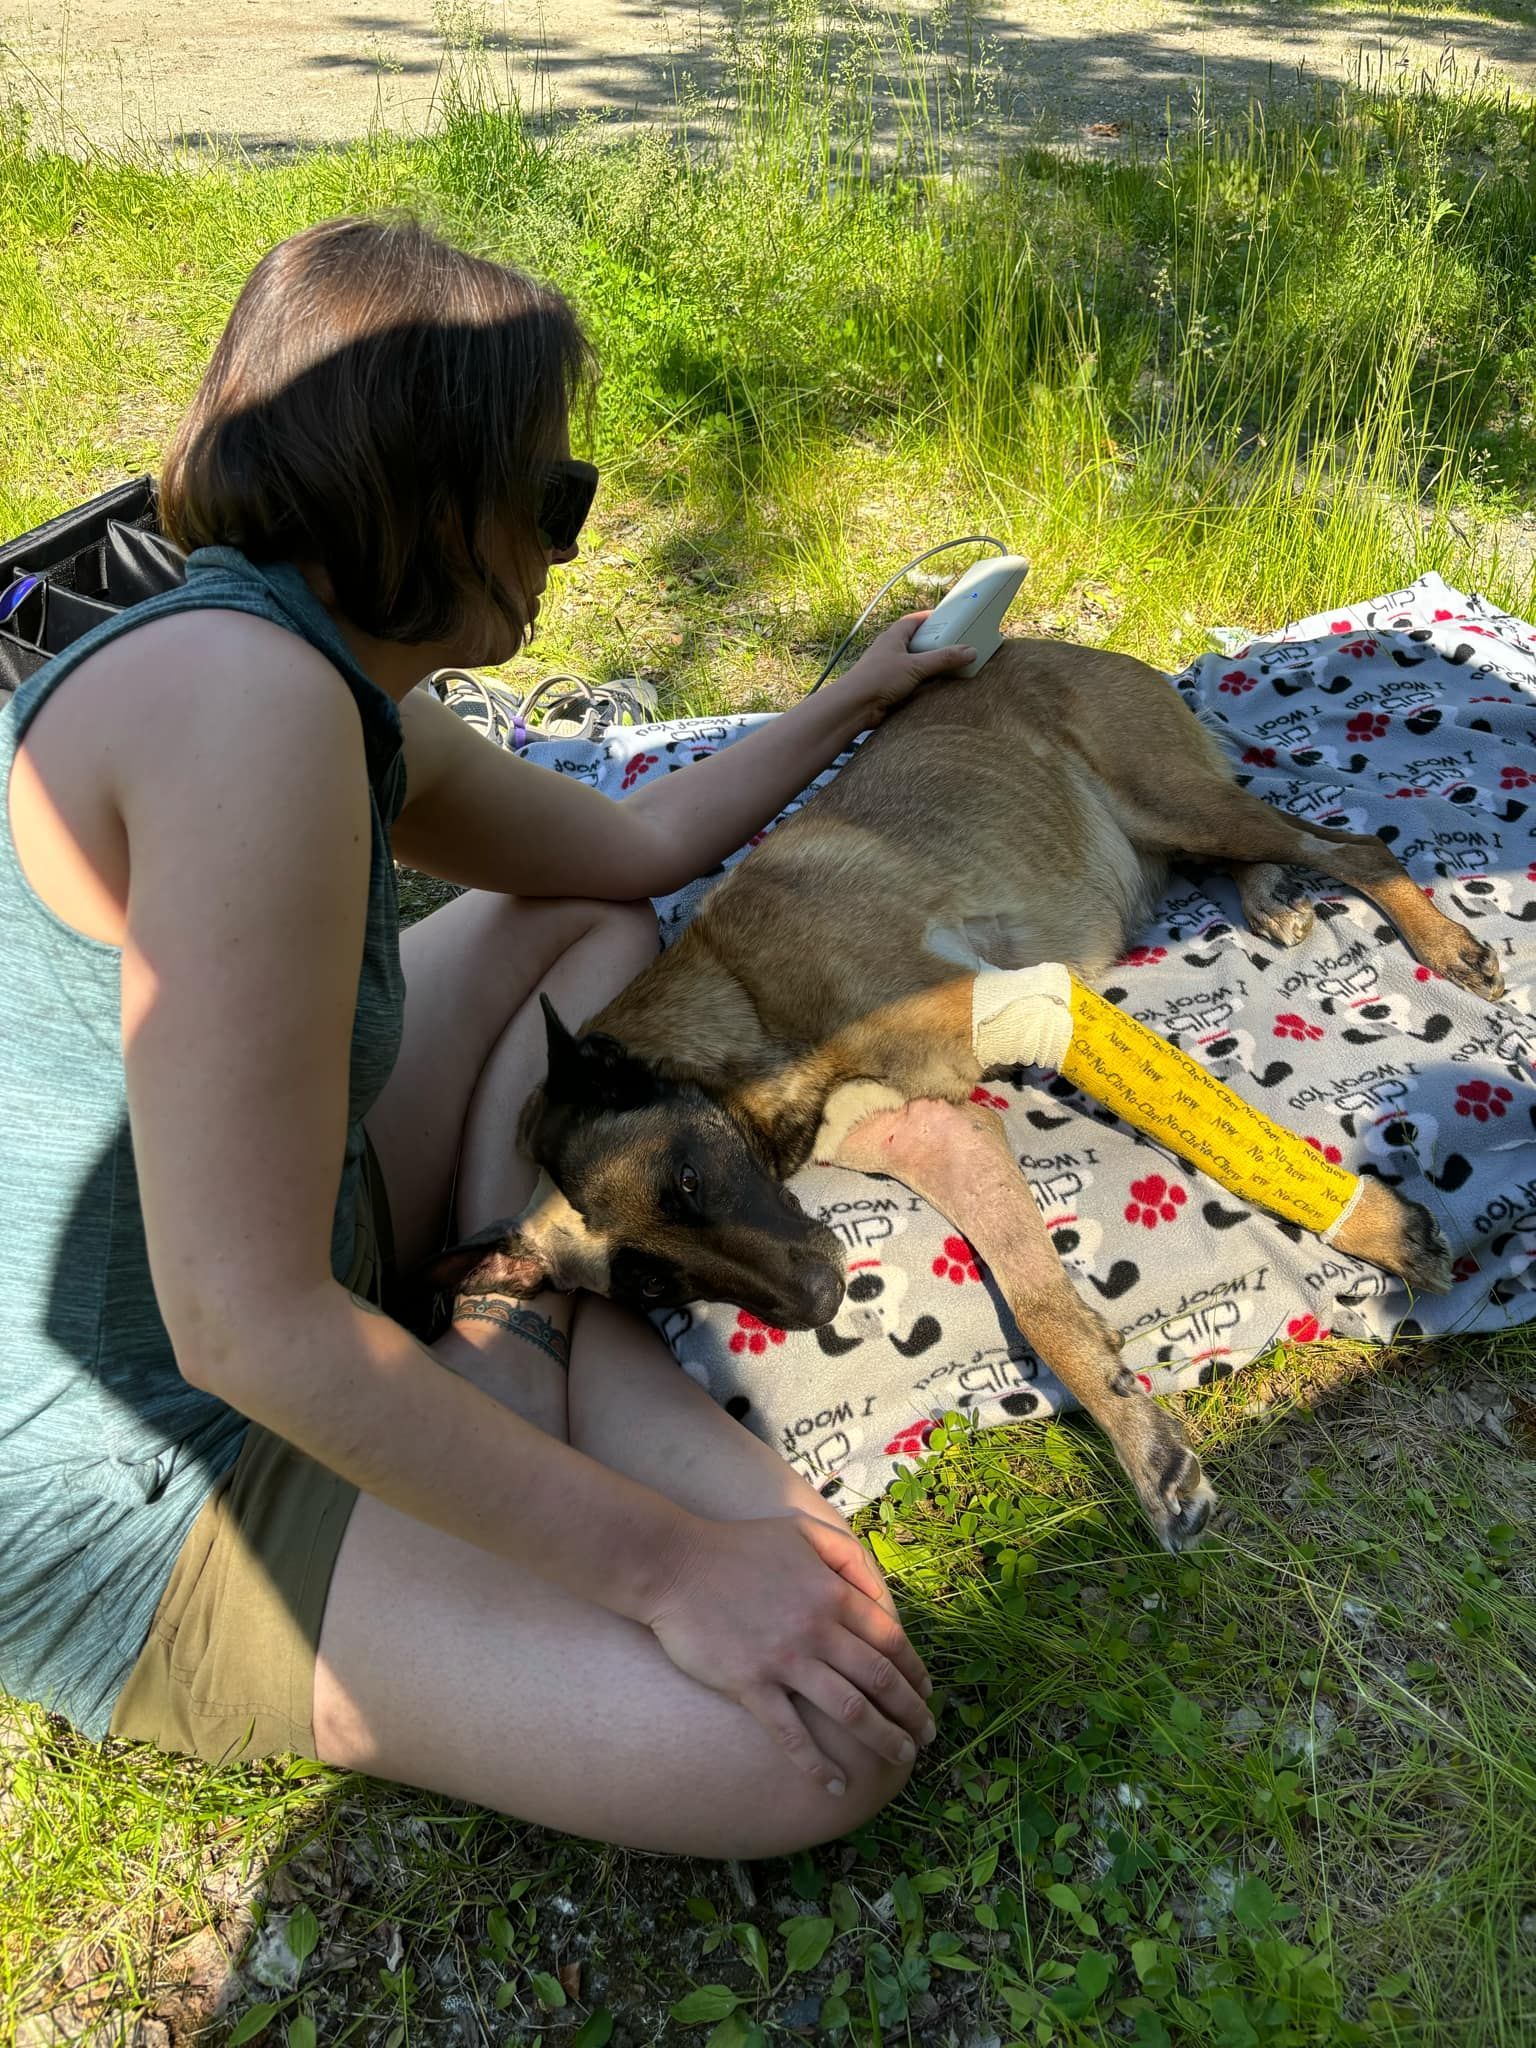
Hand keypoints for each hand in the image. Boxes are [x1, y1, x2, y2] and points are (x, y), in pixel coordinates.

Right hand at [646, 1511, 935, 1793]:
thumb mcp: (802, 1531)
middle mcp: (817, 1629)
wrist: (674, 1565)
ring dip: (883, 1739)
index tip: (926, 1693)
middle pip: (880, 1679)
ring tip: (901, 1758)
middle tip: (925, 1736)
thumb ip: (847, 1555)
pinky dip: (817, 1764)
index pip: (891, 1640)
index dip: (915, 1671)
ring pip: (850, 1710)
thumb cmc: (738, 1547)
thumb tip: (882, 1594)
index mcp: (832, 1593)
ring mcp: (784, 1660)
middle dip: (911, 1712)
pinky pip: (792, 1734)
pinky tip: (835, 1785)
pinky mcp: (750, 1685)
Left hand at [824, 611, 975, 728]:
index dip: (930, 617)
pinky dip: (922, 681)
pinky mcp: (888, 687)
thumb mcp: (916, 666)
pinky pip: (909, 680)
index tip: (948, 618)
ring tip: (949, 665)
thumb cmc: (878, 679)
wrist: (855, 706)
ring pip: (912, 662)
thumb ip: (943, 659)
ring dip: (928, 664)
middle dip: (933, 642)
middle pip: (915, 641)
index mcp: (893, 637)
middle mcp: (889, 650)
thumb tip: (970, 651)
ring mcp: (888, 669)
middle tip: (954, 644)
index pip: (913, 620)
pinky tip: (934, 686)